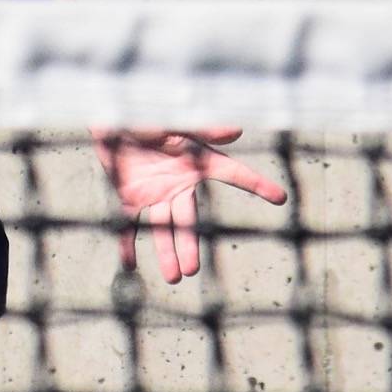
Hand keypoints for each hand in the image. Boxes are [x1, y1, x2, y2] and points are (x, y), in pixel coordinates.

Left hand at [94, 127, 287, 282]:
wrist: (110, 116)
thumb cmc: (145, 114)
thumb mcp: (172, 120)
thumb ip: (201, 128)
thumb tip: (237, 130)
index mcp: (196, 162)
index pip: (232, 173)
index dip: (256, 184)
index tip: (281, 197)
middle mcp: (179, 183)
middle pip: (189, 219)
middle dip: (190, 245)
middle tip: (193, 270)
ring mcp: (155, 193)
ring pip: (163, 228)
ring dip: (166, 251)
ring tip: (174, 278)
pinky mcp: (129, 197)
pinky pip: (129, 224)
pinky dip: (127, 244)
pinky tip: (129, 265)